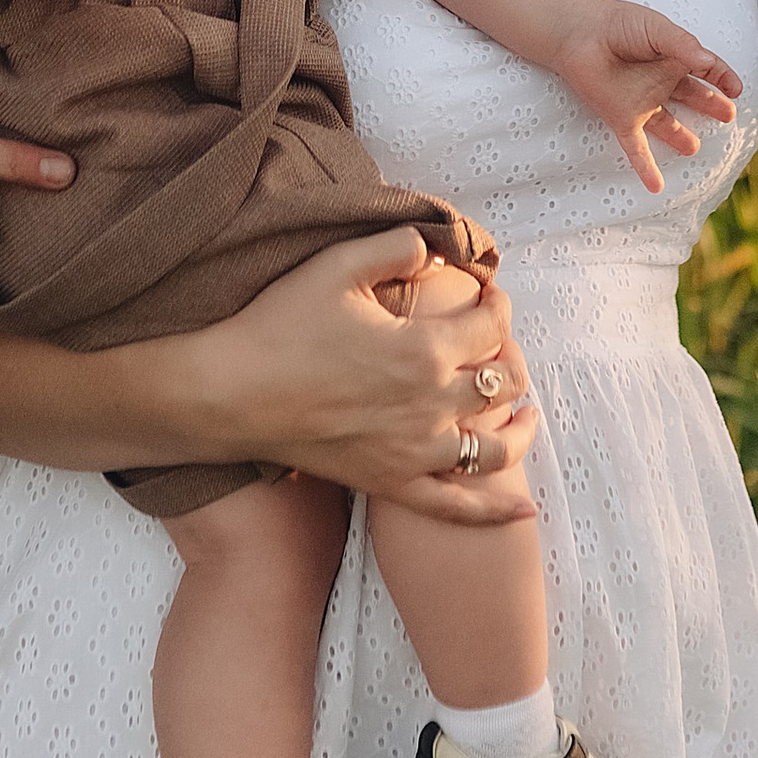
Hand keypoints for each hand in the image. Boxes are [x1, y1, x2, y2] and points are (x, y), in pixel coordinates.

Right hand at [201, 227, 540, 519]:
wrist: (230, 393)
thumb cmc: (279, 325)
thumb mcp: (337, 266)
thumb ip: (396, 246)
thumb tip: (438, 247)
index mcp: (422, 350)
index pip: (491, 328)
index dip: (498, 307)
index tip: (490, 297)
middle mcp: (429, 406)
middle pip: (503, 385)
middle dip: (513, 360)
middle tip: (500, 347)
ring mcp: (413, 453)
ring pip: (495, 449)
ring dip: (520, 427)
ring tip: (526, 413)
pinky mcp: (390, 483)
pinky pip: (456, 506)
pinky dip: (496, 510)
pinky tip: (523, 508)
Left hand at [551, 0, 740, 192]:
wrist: (578, 34)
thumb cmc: (617, 24)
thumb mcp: (656, 29)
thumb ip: (684, 45)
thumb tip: (708, 63)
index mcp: (673, 57)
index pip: (706, 69)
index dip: (723, 78)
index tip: (735, 88)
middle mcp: (659, 81)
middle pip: (692, 96)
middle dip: (711, 105)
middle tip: (729, 115)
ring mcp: (642, 102)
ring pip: (667, 125)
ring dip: (680, 137)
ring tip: (693, 148)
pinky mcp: (622, 118)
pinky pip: (637, 149)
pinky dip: (646, 168)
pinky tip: (655, 186)